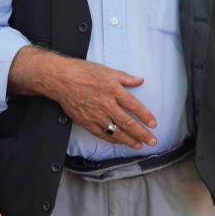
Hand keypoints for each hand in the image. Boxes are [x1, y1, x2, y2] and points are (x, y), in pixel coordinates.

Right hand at [24, 50, 156, 148]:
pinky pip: (102, 134)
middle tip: (152, 141)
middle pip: (127, 122)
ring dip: (129, 140)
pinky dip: (113, 139)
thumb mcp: (107, 70)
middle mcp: (106, 104)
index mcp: (113, 90)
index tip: (153, 124)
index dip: (145, 116)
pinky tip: (120, 142)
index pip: (134, 106)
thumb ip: (125, 78)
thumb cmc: (83, 72)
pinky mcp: (86, 122)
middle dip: (141, 133)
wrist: (61, 79)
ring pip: (116, 131)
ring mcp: (96, 115)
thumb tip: (140, 80)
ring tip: (139, 145)